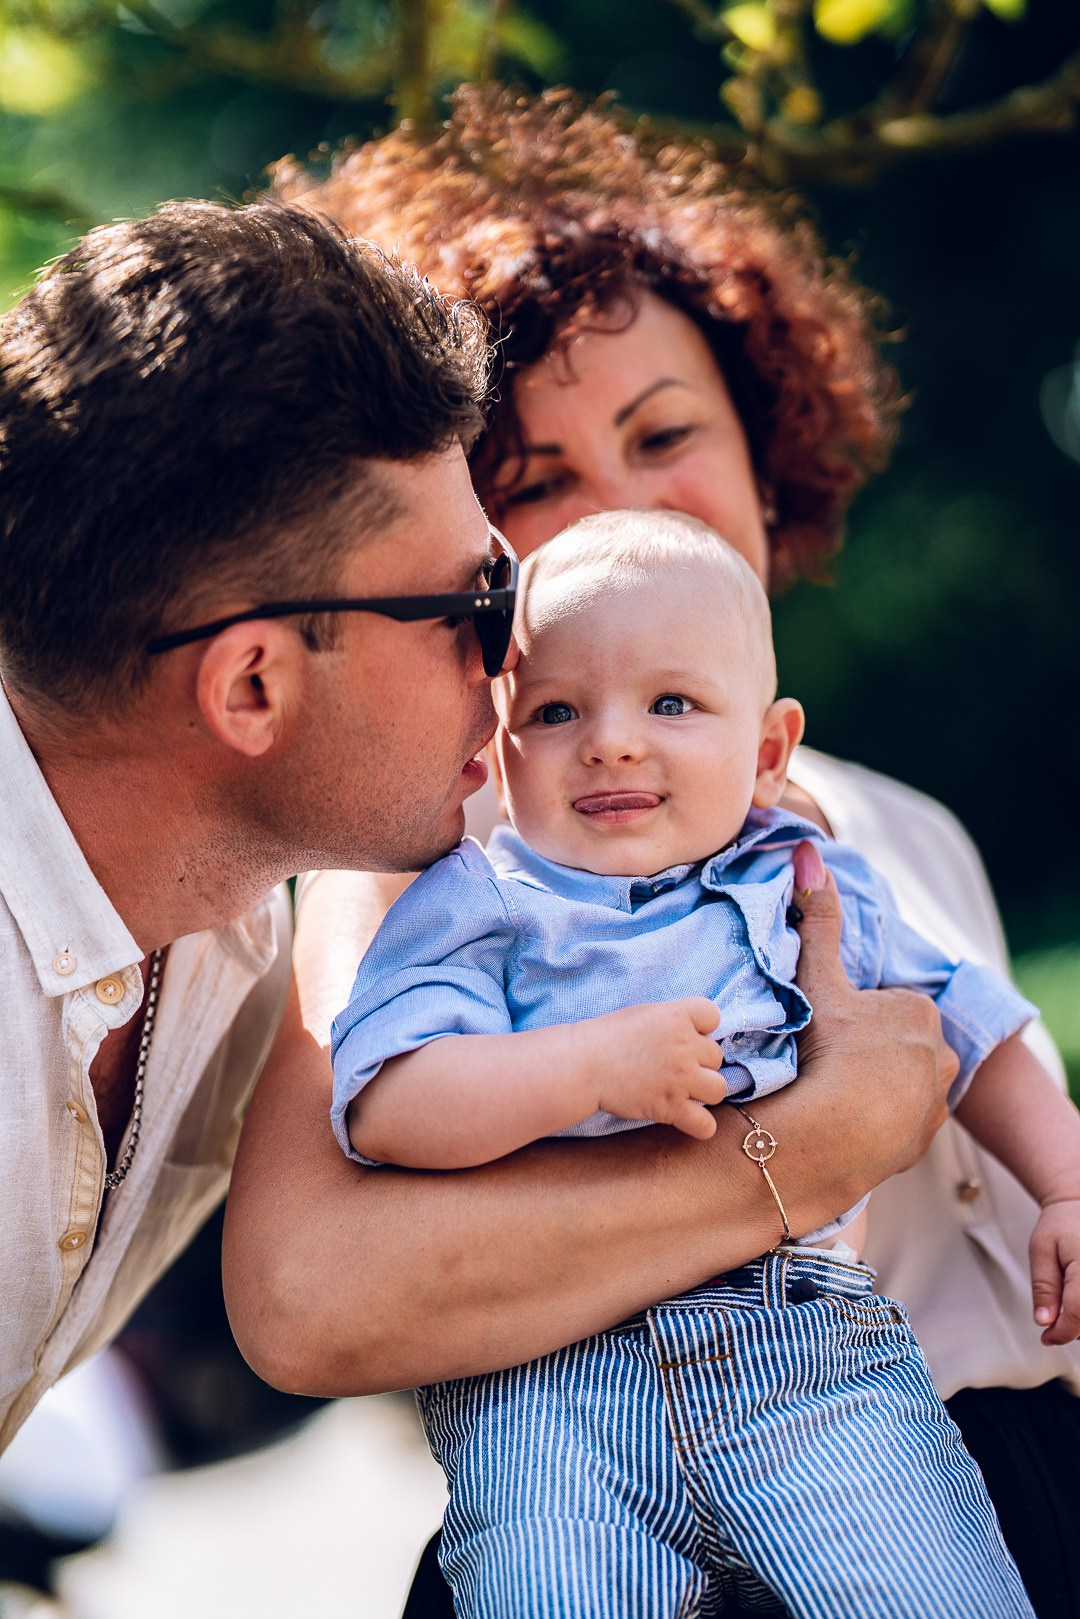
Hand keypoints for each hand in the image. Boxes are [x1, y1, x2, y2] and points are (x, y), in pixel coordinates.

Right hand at [590, 999, 725, 1140]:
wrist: (584, 1064)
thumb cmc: (607, 1036)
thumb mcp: (644, 1014)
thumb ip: (672, 1021)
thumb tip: (691, 1034)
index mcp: (677, 1016)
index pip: (712, 1016)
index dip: (701, 1028)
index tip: (685, 1035)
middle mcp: (685, 1047)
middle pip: (716, 1056)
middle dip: (699, 1061)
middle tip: (673, 1066)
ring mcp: (681, 1078)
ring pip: (719, 1088)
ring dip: (704, 1091)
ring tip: (684, 1090)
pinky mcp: (671, 1107)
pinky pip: (706, 1125)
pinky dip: (700, 1125)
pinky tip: (686, 1117)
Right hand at [789, 840, 956, 1185]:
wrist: (832, 1135)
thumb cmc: (826, 1050)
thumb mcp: (818, 978)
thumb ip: (817, 918)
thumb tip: (810, 852)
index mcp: (920, 1010)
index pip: (885, 1005)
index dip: (852, 1014)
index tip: (827, 1028)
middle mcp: (942, 1054)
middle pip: (897, 1042)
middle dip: (868, 1048)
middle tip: (826, 1059)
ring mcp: (934, 1101)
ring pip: (902, 1082)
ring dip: (876, 1085)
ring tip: (833, 1091)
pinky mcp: (923, 1139)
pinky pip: (899, 1122)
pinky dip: (877, 1121)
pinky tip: (846, 1120)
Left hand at [1030, 1198, 1079, 1344]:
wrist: (1079, 1204)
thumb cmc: (1061, 1223)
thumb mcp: (1042, 1250)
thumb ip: (1044, 1286)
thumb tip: (1044, 1321)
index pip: (1078, 1314)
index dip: (1061, 1333)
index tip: (1046, 1338)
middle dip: (1072, 1328)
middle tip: (1052, 1322)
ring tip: (1066, 1304)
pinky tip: (1077, 1301)